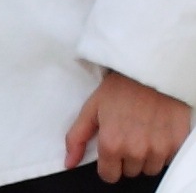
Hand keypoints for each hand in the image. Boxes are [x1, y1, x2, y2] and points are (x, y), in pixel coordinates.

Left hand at [64, 70, 190, 182]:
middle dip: (127, 156)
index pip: (109, 175)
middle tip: (128, 131)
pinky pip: (168, 159)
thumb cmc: (119, 86)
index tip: (112, 146)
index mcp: (112, 144)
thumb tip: (69, 163)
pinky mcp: (177, 144)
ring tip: (143, 129)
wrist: (149, 68)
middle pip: (130, 171)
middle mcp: (136, 151)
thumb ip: (77, 137)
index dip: (108, 162)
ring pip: (149, 168)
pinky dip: (163, 149)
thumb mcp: (91, 107)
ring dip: (146, 155)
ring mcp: (159, 149)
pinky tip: (157, 129)